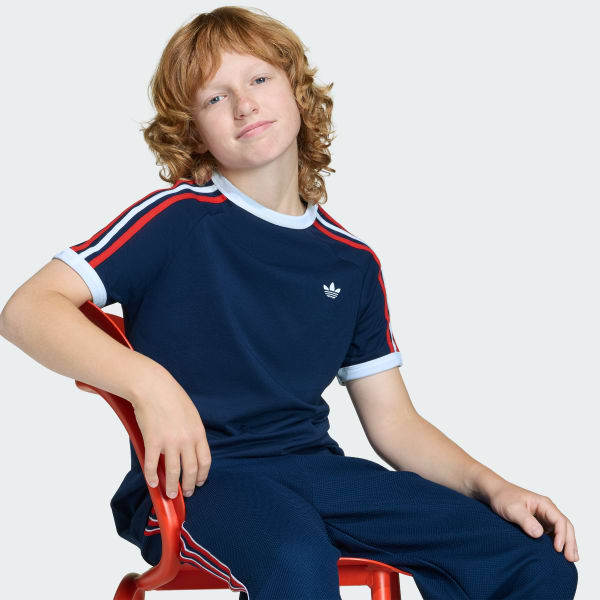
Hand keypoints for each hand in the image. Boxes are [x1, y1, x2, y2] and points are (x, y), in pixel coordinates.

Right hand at [130, 368, 210, 499]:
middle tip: (186, 493)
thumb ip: (192, 432)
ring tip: (170, 494)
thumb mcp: (191, 414)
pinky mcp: (153, 442)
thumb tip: (190, 448)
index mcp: (198, 432)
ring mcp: (169, 442)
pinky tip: (153, 483)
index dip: (203, 475)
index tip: (200, 481)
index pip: (205, 460)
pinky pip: (153, 465)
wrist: (153, 387)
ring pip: (173, 472)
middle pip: (191, 470)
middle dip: (190, 485)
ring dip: (172, 486)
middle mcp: (186, 439)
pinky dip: (152, 477)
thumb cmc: (171, 397)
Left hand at [488, 481, 578, 562]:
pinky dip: (559, 543)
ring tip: (571, 559)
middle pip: (565, 526)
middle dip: (570, 542)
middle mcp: (547, 510)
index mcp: (544, 504)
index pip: (559, 520)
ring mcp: (544, 517)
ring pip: (561, 531)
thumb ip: (525, 520)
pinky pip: (553, 534)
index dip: (562, 535)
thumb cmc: (503, 498)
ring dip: (567, 544)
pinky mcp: (540, 523)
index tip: (557, 549)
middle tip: (571, 559)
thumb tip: (539, 534)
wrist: (494, 493)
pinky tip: (560, 554)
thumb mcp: (512, 508)